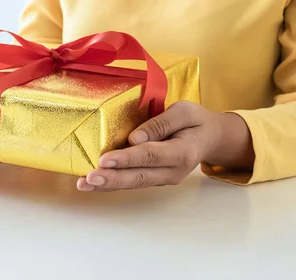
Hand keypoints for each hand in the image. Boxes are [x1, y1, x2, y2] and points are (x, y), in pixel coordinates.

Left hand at [76, 101, 254, 191]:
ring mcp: (164, 178)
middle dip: (112, 178)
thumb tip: (135, 137)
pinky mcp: (155, 178)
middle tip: (89, 178)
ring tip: (84, 184)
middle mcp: (173, 171)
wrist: (211, 138)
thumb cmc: (196, 120)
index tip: (105, 159)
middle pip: (139, 177)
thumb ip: (161, 123)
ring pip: (133, 183)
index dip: (127, 158)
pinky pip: (132, 182)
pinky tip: (92, 184)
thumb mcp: (184, 111)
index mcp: (183, 152)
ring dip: (107, 185)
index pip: (151, 155)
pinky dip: (112, 184)